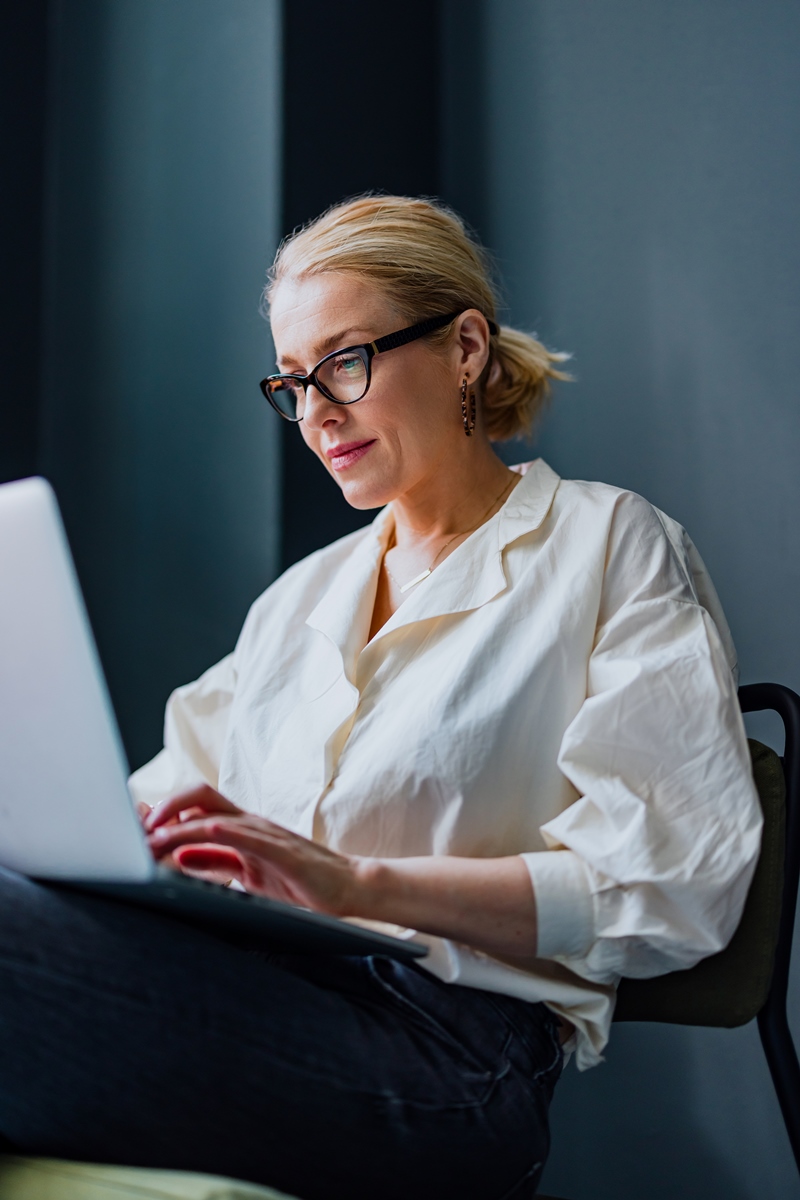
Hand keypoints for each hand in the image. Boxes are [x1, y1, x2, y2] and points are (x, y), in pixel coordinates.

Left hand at [145, 784, 358, 912]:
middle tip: (139, 832)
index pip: (195, 807)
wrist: (348, 887)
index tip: (135, 832)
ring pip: (217, 819)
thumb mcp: (246, 873)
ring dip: (182, 827)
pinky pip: (252, 837)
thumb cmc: (299, 881)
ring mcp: (267, 834)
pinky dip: (227, 832)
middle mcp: (250, 823)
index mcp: (240, 827)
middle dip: (166, 808)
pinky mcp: (284, 852)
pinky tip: (207, 832)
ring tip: (154, 840)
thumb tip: (175, 854)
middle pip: (201, 796)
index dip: (163, 813)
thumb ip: (214, 862)